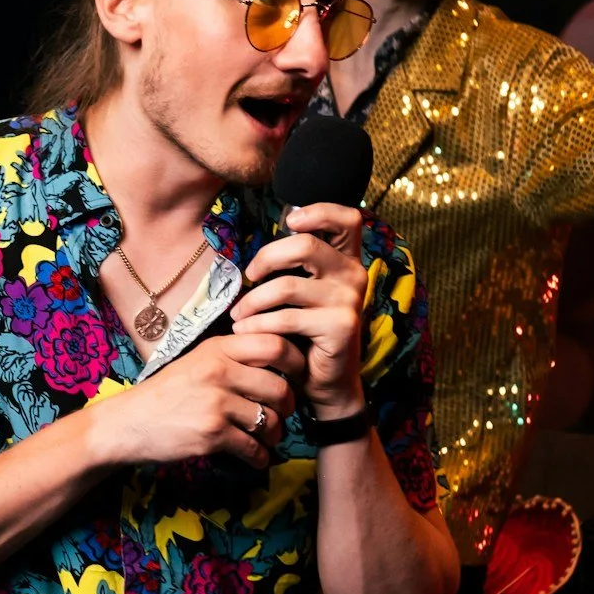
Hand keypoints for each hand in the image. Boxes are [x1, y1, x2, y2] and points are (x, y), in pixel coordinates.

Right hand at [87, 332, 300, 468]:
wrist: (126, 423)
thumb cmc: (163, 394)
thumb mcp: (195, 362)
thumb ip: (230, 357)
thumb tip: (275, 361)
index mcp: (217, 349)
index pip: (274, 345)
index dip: (295, 361)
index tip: (295, 375)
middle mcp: (219, 372)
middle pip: (279, 387)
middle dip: (288, 406)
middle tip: (284, 413)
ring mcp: (216, 404)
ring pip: (270, 420)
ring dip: (276, 434)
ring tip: (269, 438)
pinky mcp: (212, 434)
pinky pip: (253, 448)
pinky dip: (260, 457)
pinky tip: (256, 458)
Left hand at [229, 203, 369, 417]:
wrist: (325, 382)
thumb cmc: (305, 332)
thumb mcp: (303, 292)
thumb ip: (295, 265)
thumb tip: (266, 238)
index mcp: (347, 260)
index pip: (347, 217)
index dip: (318, 211)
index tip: (290, 221)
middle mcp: (355, 275)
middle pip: (305, 245)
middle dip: (265, 258)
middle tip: (248, 277)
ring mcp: (350, 300)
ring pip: (287, 285)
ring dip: (253, 300)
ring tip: (238, 315)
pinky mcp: (341, 326)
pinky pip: (286, 317)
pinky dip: (258, 323)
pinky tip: (245, 331)